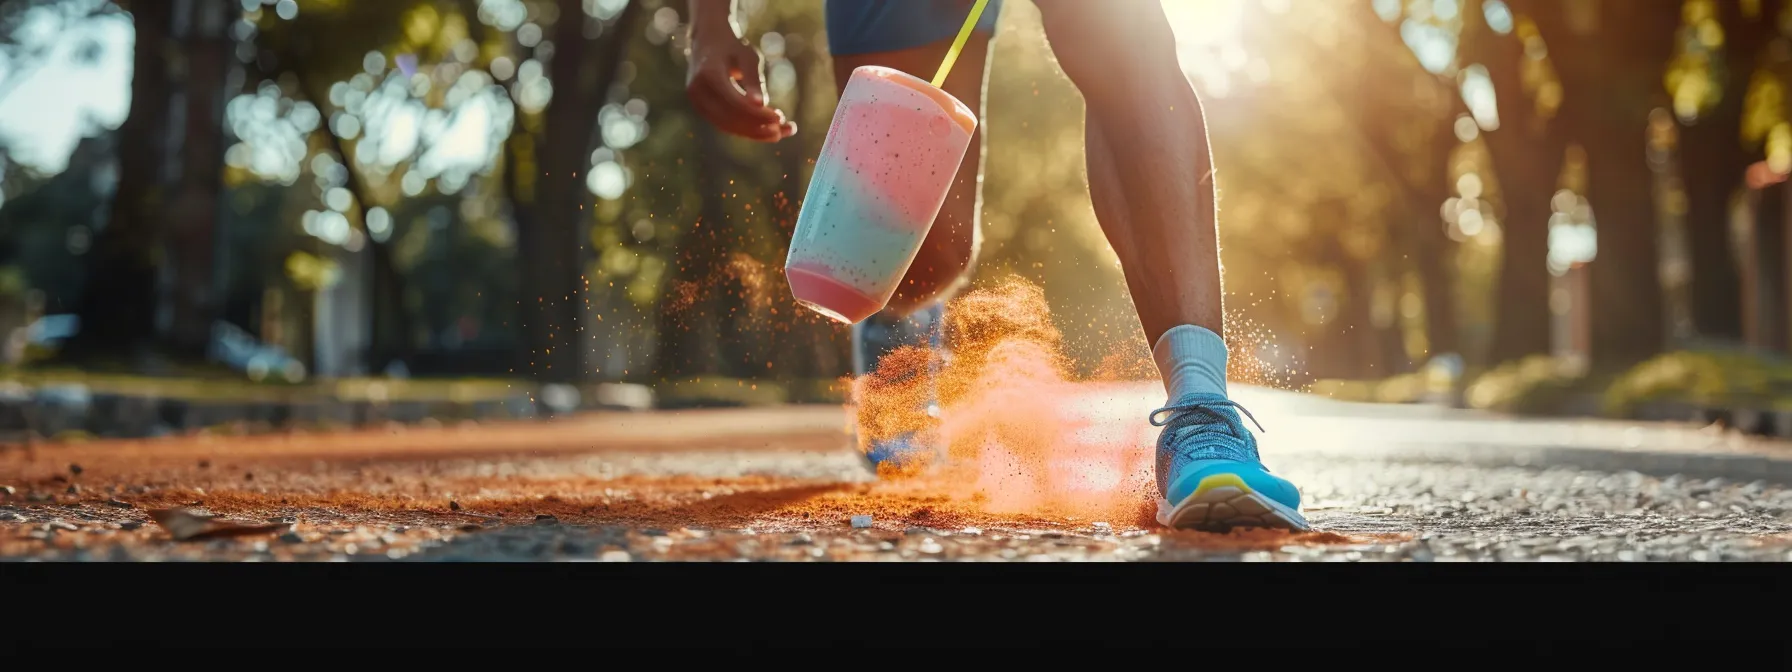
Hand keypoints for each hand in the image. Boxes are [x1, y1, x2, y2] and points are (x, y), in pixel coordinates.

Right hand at [686, 25, 796, 141]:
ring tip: (781, 132)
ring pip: (728, 126)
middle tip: (787, 129)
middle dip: (759, 127)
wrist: (707, 41)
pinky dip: (747, 129)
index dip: (757, 113)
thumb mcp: (748, 56)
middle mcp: (698, 91)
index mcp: (709, 74)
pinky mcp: (702, 109)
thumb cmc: (732, 46)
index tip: (781, 117)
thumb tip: (762, 104)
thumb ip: (754, 80)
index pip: (735, 102)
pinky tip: (768, 128)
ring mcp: (697, 102)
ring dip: (755, 132)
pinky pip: (725, 125)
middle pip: (731, 119)